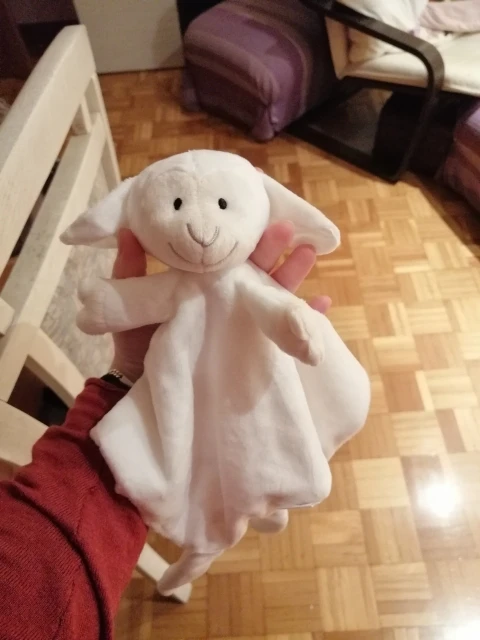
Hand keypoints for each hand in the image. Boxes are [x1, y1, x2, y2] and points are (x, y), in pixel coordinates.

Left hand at [111, 225, 330, 381]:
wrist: (142, 385)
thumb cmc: (137, 340)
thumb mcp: (133, 302)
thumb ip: (132, 270)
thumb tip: (126, 231)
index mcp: (203, 282)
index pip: (227, 252)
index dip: (242, 231)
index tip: (256, 208)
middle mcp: (227, 297)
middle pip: (256, 267)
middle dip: (273, 246)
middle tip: (287, 226)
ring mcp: (242, 321)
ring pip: (274, 292)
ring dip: (294, 272)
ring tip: (308, 253)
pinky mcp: (252, 345)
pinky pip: (283, 331)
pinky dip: (305, 318)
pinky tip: (322, 305)